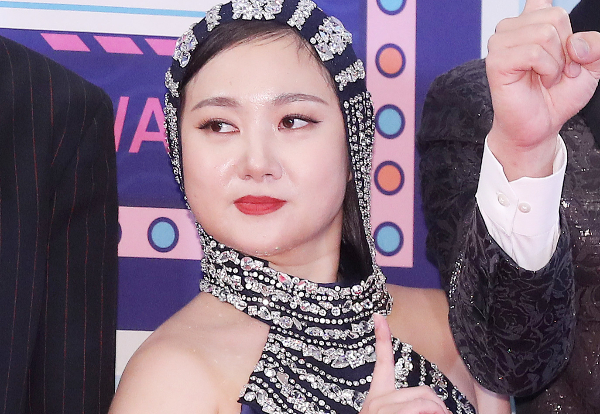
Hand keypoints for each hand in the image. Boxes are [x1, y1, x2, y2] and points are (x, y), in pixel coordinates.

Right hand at [359, 314, 447, 413]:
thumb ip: (406, 405)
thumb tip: (429, 403)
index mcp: (378, 397)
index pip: (382, 362)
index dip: (382, 337)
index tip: (379, 316)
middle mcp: (376, 401)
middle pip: (421, 390)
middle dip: (437, 405)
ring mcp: (381, 409)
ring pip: (425, 400)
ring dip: (438, 412)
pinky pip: (421, 408)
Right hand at [486, 0, 599, 179]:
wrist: (541, 125)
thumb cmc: (557, 95)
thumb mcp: (591, 65)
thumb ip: (594, 44)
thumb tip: (574, 44)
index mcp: (530, 23)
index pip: (544, 1)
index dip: (564, 26)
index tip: (565, 51)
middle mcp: (511, 30)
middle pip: (554, 16)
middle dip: (565, 48)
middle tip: (558, 71)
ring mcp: (500, 45)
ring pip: (544, 33)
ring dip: (555, 61)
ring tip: (548, 77)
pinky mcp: (496, 62)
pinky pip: (533, 52)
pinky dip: (547, 69)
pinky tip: (541, 81)